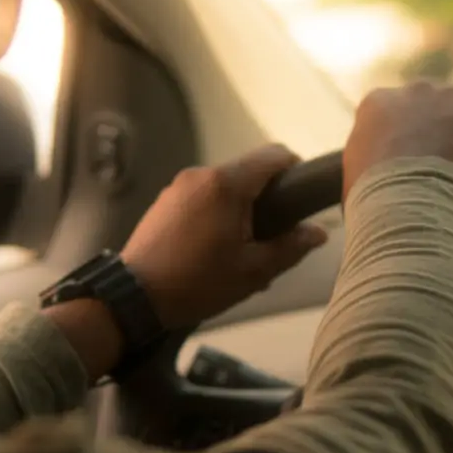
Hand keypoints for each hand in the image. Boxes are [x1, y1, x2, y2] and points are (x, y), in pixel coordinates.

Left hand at [121, 145, 328, 329]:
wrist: (133, 297)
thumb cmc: (199, 282)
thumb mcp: (253, 271)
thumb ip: (291, 247)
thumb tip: (318, 232)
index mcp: (226, 184)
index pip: (274, 155)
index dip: (295, 170)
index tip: (302, 199)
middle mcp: (202, 174)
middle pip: (249, 171)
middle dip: (267, 198)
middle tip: (273, 236)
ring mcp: (179, 185)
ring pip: (225, 185)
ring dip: (241, 208)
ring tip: (242, 249)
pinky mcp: (165, 200)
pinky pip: (203, 196)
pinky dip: (217, 212)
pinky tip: (214, 248)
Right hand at [344, 82, 452, 198]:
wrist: (408, 199)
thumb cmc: (375, 201)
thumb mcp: (356, 179)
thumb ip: (368, 166)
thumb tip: (375, 186)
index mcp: (379, 103)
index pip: (400, 117)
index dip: (412, 144)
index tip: (418, 168)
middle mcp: (416, 90)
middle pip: (439, 110)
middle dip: (445, 136)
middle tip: (447, 174)